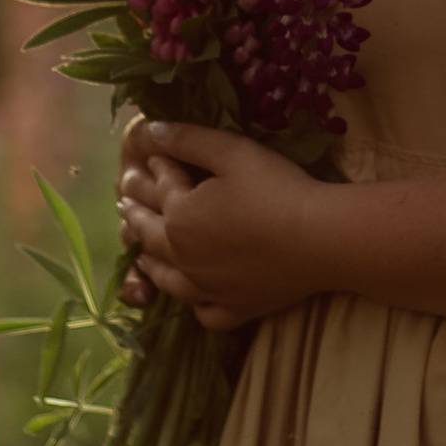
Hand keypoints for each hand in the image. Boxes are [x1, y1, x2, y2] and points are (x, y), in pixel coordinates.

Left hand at [115, 116, 326, 332]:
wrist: (320, 239)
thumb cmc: (277, 188)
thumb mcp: (232, 152)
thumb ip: (187, 139)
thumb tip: (150, 132)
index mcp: (179, 217)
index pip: (160, 187)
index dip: (155, 168)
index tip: (149, 157)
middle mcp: (183, 258)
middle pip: (150, 234)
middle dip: (135, 213)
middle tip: (125, 201)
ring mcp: (207, 289)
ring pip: (167, 279)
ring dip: (149, 262)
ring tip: (141, 252)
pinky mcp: (234, 310)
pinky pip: (204, 313)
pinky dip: (194, 305)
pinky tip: (195, 297)